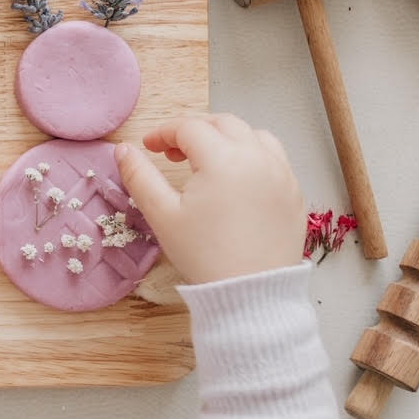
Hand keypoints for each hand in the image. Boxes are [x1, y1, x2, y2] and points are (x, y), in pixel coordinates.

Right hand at [114, 113, 305, 284]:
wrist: (252, 294)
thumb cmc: (204, 255)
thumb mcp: (162, 215)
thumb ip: (139, 176)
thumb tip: (124, 150)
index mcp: (223, 158)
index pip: (189, 128)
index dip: (163, 133)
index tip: (148, 146)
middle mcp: (257, 157)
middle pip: (223, 123)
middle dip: (195, 130)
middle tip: (174, 152)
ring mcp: (282, 173)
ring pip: (253, 135)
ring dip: (227, 138)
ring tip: (209, 161)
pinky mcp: (294, 192)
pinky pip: (274, 158)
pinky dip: (252, 156)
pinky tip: (237, 179)